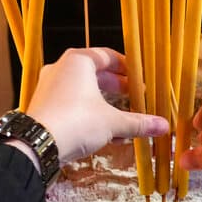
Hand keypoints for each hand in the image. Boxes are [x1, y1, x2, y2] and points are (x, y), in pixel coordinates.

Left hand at [26, 48, 168, 164]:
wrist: (37, 145)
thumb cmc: (76, 121)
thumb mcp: (112, 122)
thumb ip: (138, 122)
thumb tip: (163, 126)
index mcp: (79, 61)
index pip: (108, 55)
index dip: (127, 67)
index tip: (140, 78)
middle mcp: (62, 68)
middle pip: (95, 73)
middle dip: (116, 86)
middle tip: (134, 96)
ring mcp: (49, 87)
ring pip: (83, 90)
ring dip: (103, 102)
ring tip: (121, 115)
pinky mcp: (43, 106)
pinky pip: (71, 103)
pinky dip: (88, 111)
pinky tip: (103, 130)